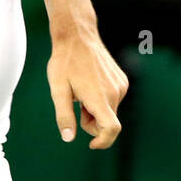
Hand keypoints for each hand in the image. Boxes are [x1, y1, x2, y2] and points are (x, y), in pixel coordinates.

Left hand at [47, 28, 128, 148]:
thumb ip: (64, 115)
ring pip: (110, 111)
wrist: (77, 36)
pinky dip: (101, 99)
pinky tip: (89, 83)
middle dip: (91, 121)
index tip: (91, 144)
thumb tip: (68, 138)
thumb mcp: (58, 89)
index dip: (102, 141)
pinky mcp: (122, 80)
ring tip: (81, 91)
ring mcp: (121, 86)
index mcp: (99, 97)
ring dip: (95, 109)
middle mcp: (115, 93)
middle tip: (76, 104)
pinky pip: (113, 99)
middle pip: (107, 122)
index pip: (111, 129)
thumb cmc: (64, 62)